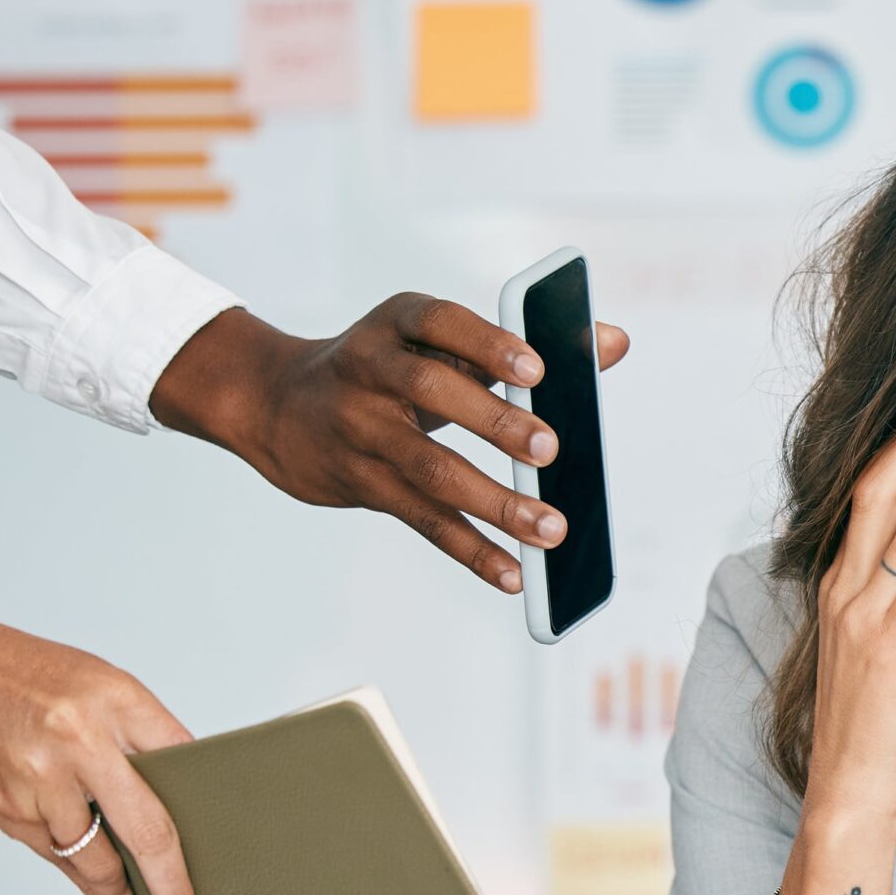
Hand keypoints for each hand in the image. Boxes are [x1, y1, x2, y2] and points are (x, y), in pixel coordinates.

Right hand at [0, 553, 199, 894]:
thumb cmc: (22, 672)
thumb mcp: (101, 683)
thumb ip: (145, 732)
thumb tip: (186, 788)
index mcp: (113, 702)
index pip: (183, 771)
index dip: (207, 814)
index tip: (224, 854)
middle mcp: (77, 744)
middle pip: (145, 833)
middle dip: (170, 892)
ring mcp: (36, 783)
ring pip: (91, 858)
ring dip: (114, 891)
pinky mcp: (3, 810)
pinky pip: (52, 854)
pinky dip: (74, 872)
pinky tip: (91, 885)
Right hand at [149, 296, 630, 592]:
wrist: (281, 405)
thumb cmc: (393, 368)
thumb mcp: (440, 342)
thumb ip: (527, 344)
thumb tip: (614, 342)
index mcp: (398, 323)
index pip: (439, 321)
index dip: (487, 343)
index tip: (536, 368)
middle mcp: (370, 370)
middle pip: (432, 392)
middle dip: (494, 421)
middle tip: (550, 447)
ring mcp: (360, 430)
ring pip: (430, 468)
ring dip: (494, 503)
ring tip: (550, 529)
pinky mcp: (361, 483)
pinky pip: (421, 520)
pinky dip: (471, 549)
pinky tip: (512, 573)